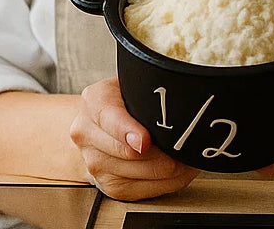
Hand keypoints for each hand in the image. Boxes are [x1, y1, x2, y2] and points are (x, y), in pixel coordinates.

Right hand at [69, 77, 199, 200]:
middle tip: (185, 146)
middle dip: (161, 152)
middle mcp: (86, 133)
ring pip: (137, 173)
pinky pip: (140, 191)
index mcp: (93, 100)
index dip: (127, 131)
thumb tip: (178, 95)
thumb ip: (148, 87)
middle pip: (126, 152)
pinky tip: (179, 172)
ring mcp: (93, 162)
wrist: (105, 121)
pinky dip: (166, 183)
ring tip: (187, 157)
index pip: (109, 117)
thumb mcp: (134, 82)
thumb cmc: (128, 98)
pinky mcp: (106, 186)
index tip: (145, 141)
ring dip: (169, 169)